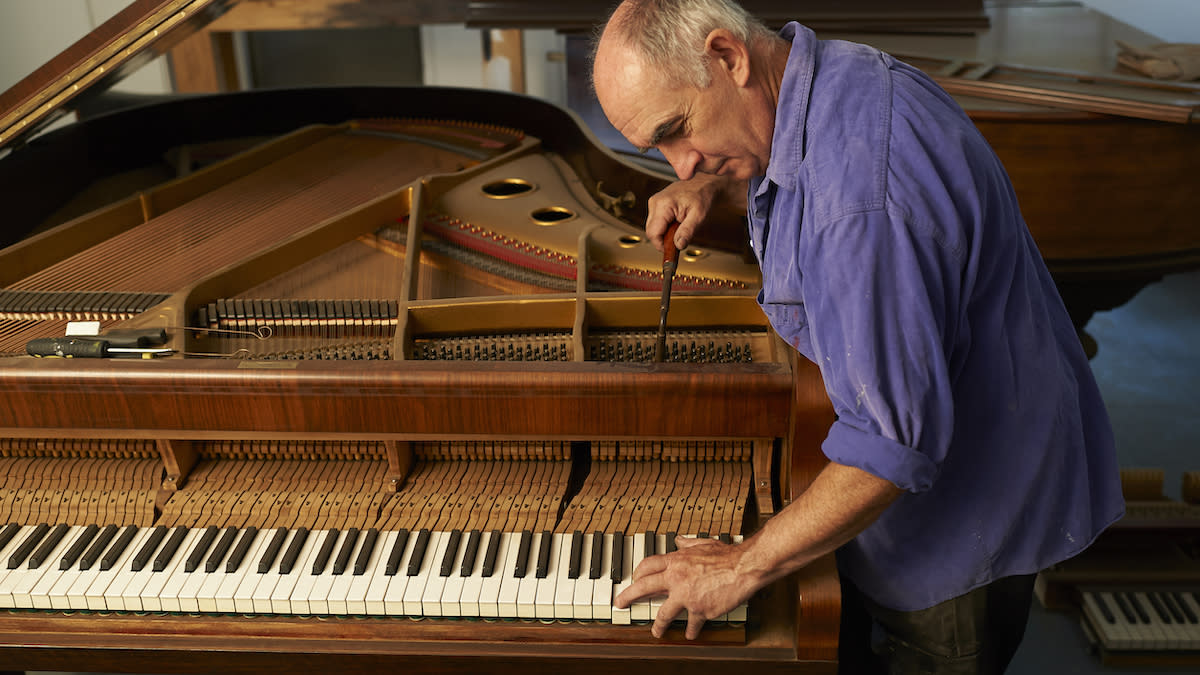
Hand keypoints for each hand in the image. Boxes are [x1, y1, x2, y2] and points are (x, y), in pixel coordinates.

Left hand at [614, 536, 752, 639]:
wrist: (743, 568)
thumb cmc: (727, 555)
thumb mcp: (703, 543)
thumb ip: (688, 544)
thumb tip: (679, 540)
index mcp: (677, 561)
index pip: (648, 566)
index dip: (637, 573)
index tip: (634, 579)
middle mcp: (677, 578)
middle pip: (643, 587)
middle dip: (629, 596)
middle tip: (621, 603)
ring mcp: (686, 596)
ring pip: (664, 614)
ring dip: (658, 625)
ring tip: (656, 632)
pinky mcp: (699, 610)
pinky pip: (691, 624)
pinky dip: (691, 630)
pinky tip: (690, 633)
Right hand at [644, 174, 725, 251]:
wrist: (705, 182)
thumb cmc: (703, 195)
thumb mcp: (699, 216)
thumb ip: (687, 231)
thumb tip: (678, 245)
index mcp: (663, 204)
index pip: (653, 233)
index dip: (662, 245)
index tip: (672, 251)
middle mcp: (655, 202)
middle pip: (651, 232)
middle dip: (664, 239)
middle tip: (681, 237)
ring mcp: (654, 203)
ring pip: (653, 228)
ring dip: (666, 233)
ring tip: (681, 226)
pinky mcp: (657, 205)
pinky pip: (657, 222)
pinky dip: (666, 227)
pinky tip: (677, 222)